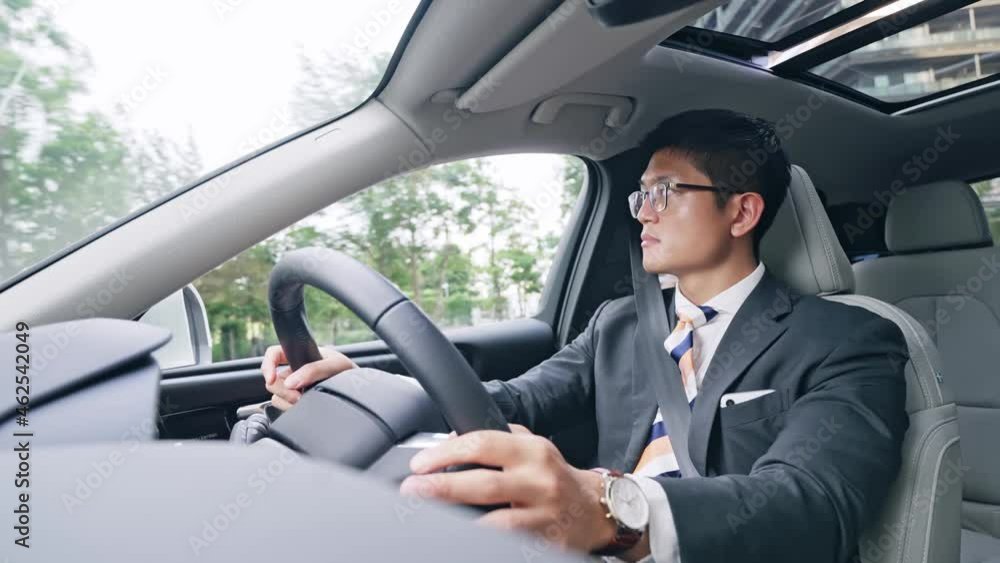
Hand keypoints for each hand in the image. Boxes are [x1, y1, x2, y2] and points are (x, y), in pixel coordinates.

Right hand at [260, 345, 357, 410]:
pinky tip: (303, 408)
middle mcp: (293, 372)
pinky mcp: (294, 404)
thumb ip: (314, 370)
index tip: (271, 377)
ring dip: (288, 401)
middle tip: (300, 395)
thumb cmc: (349, 373)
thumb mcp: (335, 365)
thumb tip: (291, 382)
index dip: (268, 364)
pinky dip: (290, 409)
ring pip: (276, 395)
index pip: (274, 354)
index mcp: (300, 356)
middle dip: (284, 389)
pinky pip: (281, 408)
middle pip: (272, 380)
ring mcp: (293, 389)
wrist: (358, 393)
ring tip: (306, 400)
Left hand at [398, 424, 617, 553]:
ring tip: (430, 521)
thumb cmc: (554, 475)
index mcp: (531, 451)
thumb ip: (497, 439)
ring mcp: (543, 515)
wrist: (595, 509)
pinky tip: (462, 541)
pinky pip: (508, 544)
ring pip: (497, 522)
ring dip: (458, 522)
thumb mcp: (533, 446)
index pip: (482, 444)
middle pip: (483, 484)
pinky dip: (483, 542)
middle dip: (442, 487)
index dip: (445, 453)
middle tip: (412, 490)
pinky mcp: (546, 543)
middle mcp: (539, 481)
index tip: (419, 464)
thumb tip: (450, 440)